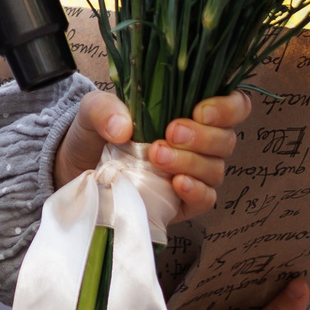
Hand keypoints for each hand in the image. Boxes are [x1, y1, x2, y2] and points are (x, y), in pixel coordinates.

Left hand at [53, 90, 247, 223]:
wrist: (76, 171)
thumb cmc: (95, 134)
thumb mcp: (91, 111)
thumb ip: (103, 108)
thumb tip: (123, 127)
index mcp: (188, 110)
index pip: (233, 105)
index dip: (227, 108)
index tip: (199, 111)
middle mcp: (199, 143)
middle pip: (227, 140)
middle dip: (202, 137)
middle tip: (171, 133)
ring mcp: (193, 174)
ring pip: (216, 170)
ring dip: (191, 162)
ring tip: (157, 157)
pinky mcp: (183, 203)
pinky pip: (206, 199)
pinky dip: (195, 191)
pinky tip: (176, 184)